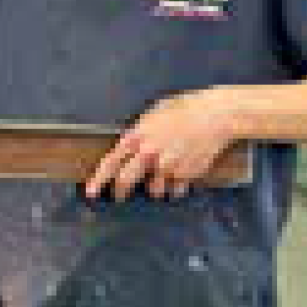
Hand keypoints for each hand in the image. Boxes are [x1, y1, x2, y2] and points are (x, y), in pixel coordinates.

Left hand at [84, 89, 242, 200]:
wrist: (215, 115)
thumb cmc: (184, 109)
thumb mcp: (153, 114)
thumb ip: (138, 133)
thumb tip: (127, 148)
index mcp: (137, 136)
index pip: (111, 162)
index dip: (98, 179)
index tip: (90, 192)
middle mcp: (149, 154)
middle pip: (127, 181)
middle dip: (120, 192)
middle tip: (119, 196)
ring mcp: (168, 167)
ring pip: (154, 190)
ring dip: (155, 187)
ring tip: (164, 173)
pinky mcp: (186, 176)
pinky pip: (176, 190)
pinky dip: (176, 187)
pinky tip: (182, 172)